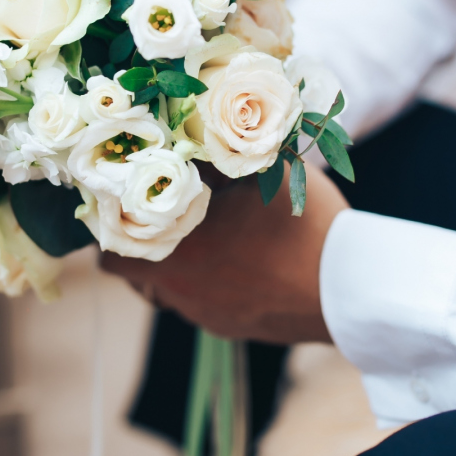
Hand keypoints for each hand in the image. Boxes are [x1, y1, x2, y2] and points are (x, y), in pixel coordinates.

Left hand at [100, 162, 348, 343]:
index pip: (104, 247)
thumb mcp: (258, 171)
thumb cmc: (302, 223)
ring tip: (204, 234)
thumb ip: (215, 152)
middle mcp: (177, 288)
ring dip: (172, 264)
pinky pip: (198, 304)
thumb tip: (182, 128)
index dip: (107, 223)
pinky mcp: (227, 327)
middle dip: (136, 242)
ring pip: (163, 291)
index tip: (119, 201)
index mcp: (171, 246)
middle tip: (160, 212)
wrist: (350, 291)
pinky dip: (206, 283)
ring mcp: (202, 314)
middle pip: (128, 271)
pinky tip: (238, 261)